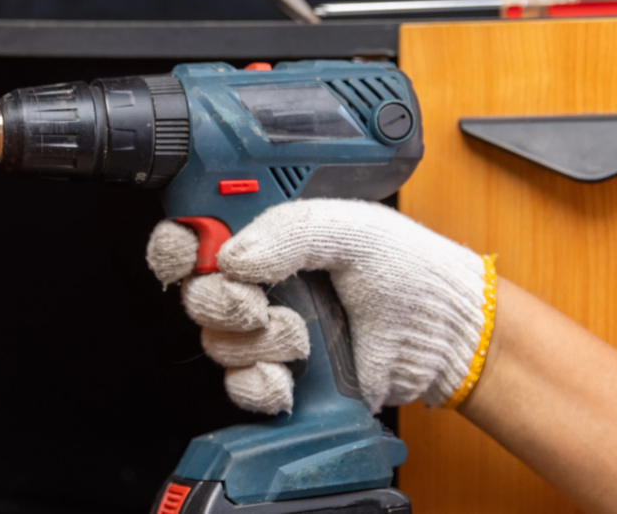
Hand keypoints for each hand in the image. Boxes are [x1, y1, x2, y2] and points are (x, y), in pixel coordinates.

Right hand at [147, 199, 490, 413]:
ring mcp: (264, 331)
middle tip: (257, 302)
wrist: (440, 332)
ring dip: (258, 343)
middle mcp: (255, 283)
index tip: (192, 255)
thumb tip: (231, 257)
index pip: (190, 238)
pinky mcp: (279, 375)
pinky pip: (239, 388)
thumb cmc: (404, 268)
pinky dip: (260, 384)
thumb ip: (287, 231)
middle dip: (222, 303)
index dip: (176, 248)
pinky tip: (290, 375)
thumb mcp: (348, 228)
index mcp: (262, 236)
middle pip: (195, 296)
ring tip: (301, 334)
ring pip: (217, 344)